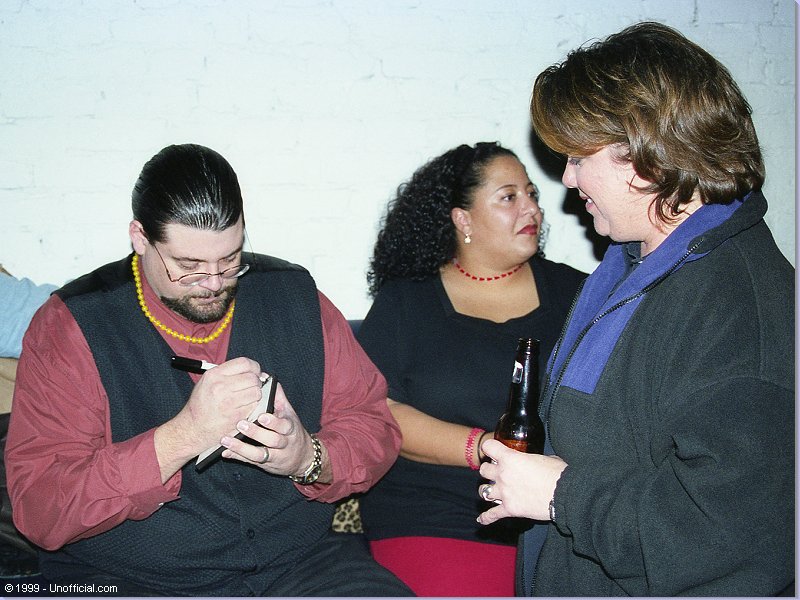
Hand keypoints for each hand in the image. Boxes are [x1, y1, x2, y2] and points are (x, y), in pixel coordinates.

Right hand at [154, 357, 265, 479]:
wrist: (193, 428)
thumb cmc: (201, 405)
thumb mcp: (207, 382)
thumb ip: (228, 374)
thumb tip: (254, 370)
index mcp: (214, 375)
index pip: (244, 363)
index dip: (254, 367)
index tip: (255, 372)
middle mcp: (221, 386)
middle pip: (253, 378)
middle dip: (256, 382)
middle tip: (252, 387)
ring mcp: (229, 402)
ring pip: (256, 392)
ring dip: (256, 395)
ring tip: (248, 398)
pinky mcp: (236, 416)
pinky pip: (254, 406)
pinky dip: (253, 406)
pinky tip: (245, 407)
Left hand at [220, 382, 322, 478]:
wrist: (302, 458)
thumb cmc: (291, 431)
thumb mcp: (289, 414)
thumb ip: (279, 398)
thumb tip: (268, 379)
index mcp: (290, 428)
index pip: (284, 425)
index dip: (274, 422)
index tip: (262, 416)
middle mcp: (284, 443)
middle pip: (273, 440)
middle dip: (257, 433)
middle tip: (241, 424)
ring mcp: (274, 455)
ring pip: (260, 454)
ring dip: (242, 448)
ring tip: (226, 439)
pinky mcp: (264, 464)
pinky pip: (250, 462)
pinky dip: (238, 457)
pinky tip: (225, 452)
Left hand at [476, 438, 566, 524]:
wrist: (565, 494)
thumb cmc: (557, 473)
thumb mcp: (543, 458)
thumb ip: (531, 459)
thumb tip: (534, 462)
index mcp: (510, 458)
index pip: (488, 447)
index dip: (490, 448)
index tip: (493, 450)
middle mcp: (503, 475)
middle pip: (483, 470)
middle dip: (489, 470)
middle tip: (496, 472)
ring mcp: (504, 493)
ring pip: (483, 491)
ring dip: (487, 491)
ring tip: (491, 491)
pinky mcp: (510, 509)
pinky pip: (492, 515)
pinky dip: (486, 518)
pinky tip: (482, 519)